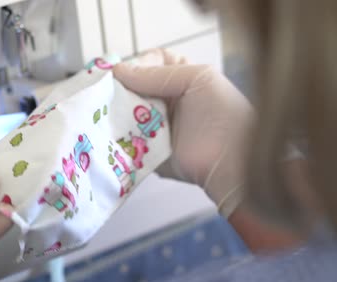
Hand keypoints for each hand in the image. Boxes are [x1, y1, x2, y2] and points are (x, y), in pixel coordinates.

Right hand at [114, 49, 253, 216]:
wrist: (231, 162)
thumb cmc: (223, 114)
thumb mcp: (196, 79)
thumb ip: (156, 74)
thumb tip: (118, 70)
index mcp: (180, 80)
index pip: (151, 63)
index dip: (137, 64)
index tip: (124, 72)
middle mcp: (166, 101)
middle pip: (132, 88)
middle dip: (120, 89)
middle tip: (106, 93)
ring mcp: (155, 127)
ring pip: (125, 114)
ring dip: (116, 112)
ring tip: (105, 111)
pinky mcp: (148, 152)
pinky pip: (127, 141)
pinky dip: (117, 136)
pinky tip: (109, 132)